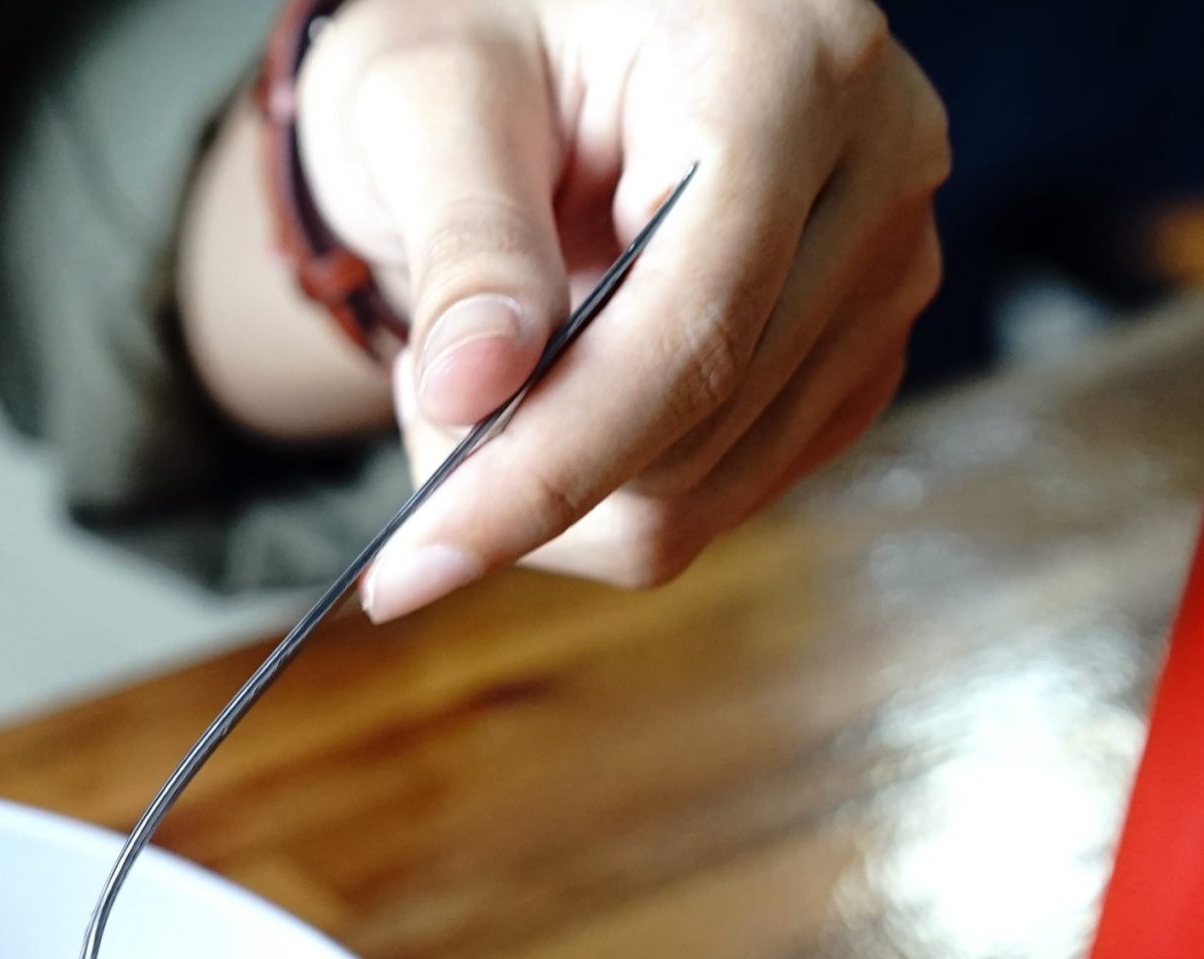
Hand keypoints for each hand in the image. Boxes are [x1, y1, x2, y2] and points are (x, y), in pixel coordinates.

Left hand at [180, 0, 946, 618]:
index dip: (541, 473)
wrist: (555, 39)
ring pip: (701, 496)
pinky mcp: (856, 357)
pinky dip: (604, 485)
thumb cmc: (491, 39)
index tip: (407, 571)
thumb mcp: (433, 99)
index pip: (686, 334)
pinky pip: (717, 497)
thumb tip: (473, 396)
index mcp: (787, 72)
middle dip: (517, 462)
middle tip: (429, 371)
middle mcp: (878, 173)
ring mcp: (886, 275)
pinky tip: (563, 378)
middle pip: (695, 433)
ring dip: (553, 475)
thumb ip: (464, 242)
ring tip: (497, 351)